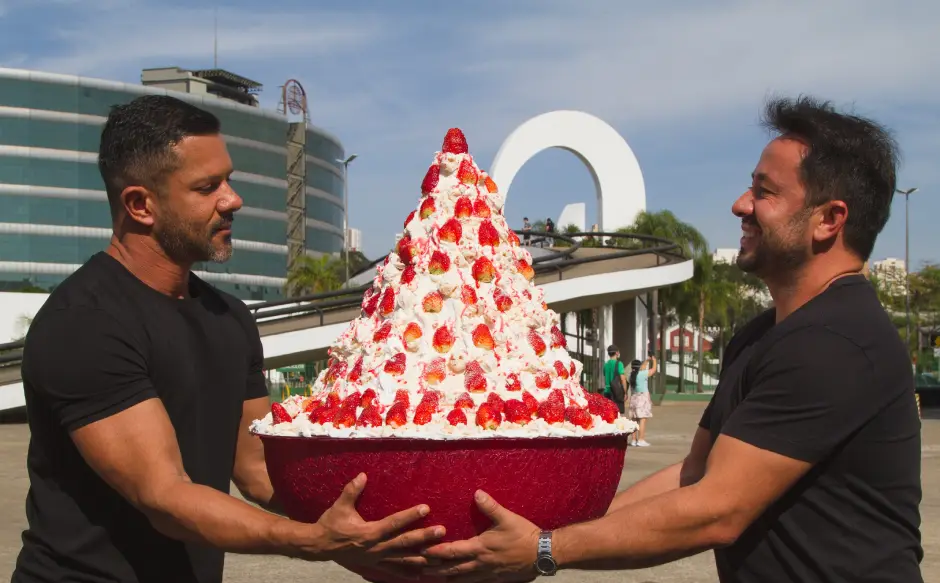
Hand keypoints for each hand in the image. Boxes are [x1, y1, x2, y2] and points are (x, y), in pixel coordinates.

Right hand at [313, 473, 444, 569]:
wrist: (319, 546)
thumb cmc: (331, 524)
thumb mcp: (340, 507)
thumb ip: (352, 491)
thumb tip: (363, 475)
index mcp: (369, 533)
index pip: (393, 523)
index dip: (410, 515)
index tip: (426, 508)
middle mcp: (376, 548)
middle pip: (404, 543)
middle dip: (424, 537)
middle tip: (442, 531)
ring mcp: (377, 559)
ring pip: (403, 560)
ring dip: (422, 558)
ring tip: (440, 557)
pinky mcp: (375, 565)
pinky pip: (395, 570)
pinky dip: (409, 572)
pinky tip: (423, 574)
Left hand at [422, 490, 539, 581]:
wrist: (542, 554)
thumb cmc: (523, 534)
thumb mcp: (507, 517)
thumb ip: (490, 506)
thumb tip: (476, 493)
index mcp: (480, 547)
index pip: (452, 551)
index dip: (435, 552)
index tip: (420, 551)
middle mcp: (480, 563)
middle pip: (451, 568)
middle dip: (434, 568)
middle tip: (417, 568)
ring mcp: (487, 573)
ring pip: (461, 578)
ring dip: (445, 576)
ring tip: (432, 576)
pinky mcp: (495, 578)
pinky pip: (474, 582)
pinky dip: (462, 582)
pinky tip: (457, 581)